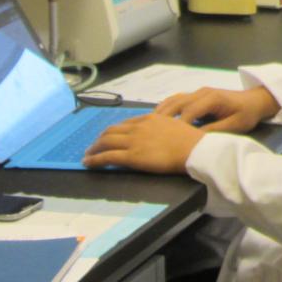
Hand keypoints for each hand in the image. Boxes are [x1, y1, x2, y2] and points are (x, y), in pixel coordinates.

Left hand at [82, 112, 203, 172]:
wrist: (194, 149)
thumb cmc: (190, 140)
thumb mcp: (174, 126)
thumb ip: (162, 127)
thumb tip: (157, 133)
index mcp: (150, 118)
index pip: (125, 123)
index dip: (114, 130)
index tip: (109, 136)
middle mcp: (138, 127)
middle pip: (111, 131)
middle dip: (100, 139)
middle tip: (94, 146)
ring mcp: (133, 141)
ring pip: (105, 142)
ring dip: (93, 149)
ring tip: (88, 155)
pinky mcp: (131, 156)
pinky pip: (107, 157)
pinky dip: (94, 160)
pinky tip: (88, 163)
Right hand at [153, 86, 280, 134]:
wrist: (254, 101)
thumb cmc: (246, 114)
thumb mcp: (234, 126)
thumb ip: (215, 131)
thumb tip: (194, 139)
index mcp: (212, 99)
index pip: (189, 112)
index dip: (178, 126)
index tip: (168, 140)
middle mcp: (202, 93)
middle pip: (177, 104)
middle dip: (163, 119)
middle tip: (150, 134)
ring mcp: (198, 92)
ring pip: (173, 100)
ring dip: (161, 113)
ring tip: (147, 128)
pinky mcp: (196, 95)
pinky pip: (176, 100)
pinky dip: (165, 108)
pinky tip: (156, 120)